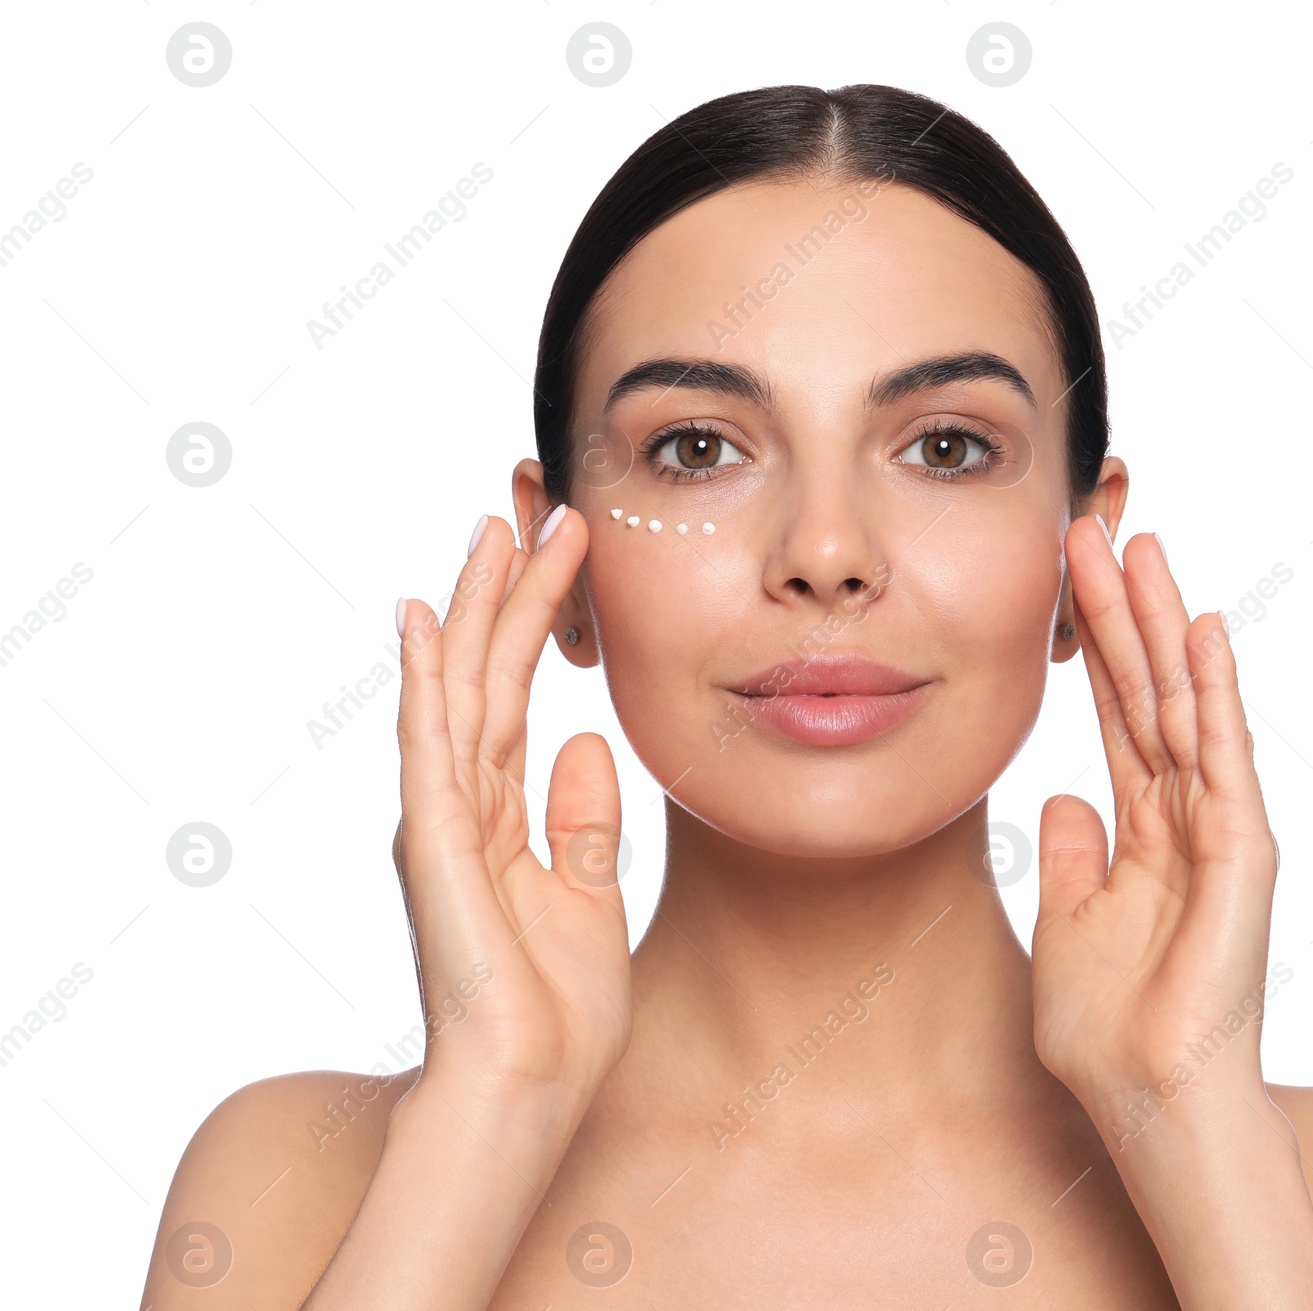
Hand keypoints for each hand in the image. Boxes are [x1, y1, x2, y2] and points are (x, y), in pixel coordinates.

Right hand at [393, 508, 630, 1113]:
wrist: (527, 1089)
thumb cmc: (555, 1013)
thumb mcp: (589, 896)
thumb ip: (584, 821)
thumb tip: (590, 743)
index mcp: (499, 818)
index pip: (518, 696)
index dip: (540, 622)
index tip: (566, 552)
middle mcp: (460, 807)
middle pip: (486, 676)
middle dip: (508, 591)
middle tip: (527, 508)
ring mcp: (441, 821)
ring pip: (459, 689)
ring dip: (476, 607)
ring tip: (492, 527)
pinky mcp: (433, 843)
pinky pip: (430, 743)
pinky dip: (427, 676)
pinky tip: (427, 614)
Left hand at [1031, 516, 1277, 1133]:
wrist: (1144, 1098)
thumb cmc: (1108, 1026)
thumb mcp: (1067, 921)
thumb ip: (1073, 853)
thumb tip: (1063, 794)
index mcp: (1140, 827)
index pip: (1116, 713)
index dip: (1095, 643)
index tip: (1070, 574)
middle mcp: (1182, 814)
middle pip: (1148, 690)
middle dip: (1124, 609)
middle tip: (1102, 524)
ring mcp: (1217, 829)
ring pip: (1184, 705)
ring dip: (1162, 624)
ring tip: (1144, 544)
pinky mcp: (1240, 854)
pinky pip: (1223, 758)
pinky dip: (1215, 693)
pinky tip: (1203, 632)